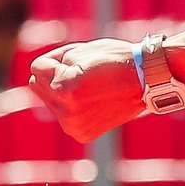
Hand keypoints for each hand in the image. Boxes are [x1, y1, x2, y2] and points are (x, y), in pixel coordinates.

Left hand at [32, 38, 148, 141]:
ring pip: (49, 101)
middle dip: (56, 76)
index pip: (37, 67)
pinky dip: (73, 107)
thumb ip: (50, 64)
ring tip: (92, 88)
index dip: (58, 59)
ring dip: (64, 92)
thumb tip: (36, 78)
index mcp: (64, 88)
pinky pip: (63, 115)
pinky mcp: (82, 134)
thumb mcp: (79, 51)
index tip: (84, 62)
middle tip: (87, 74)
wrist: (148, 82)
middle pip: (37, 85)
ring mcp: (74, 126)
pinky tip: (93, 102)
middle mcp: (66, 111)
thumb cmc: (115, 60)